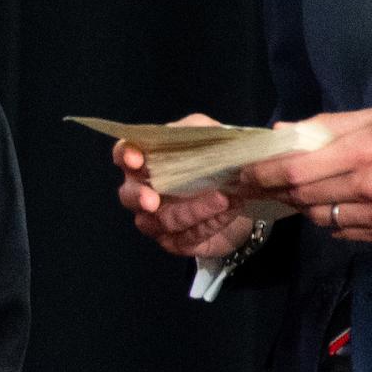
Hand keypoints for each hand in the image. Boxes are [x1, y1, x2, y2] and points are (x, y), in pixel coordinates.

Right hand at [114, 114, 258, 262]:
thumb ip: (196, 130)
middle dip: (140, 196)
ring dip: (192, 210)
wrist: (247, 196)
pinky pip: (185, 238)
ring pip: (160, 221)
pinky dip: (208, 224)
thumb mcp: (212, 136)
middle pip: (128, 196)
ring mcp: (157, 220)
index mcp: (149, 160)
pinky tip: (228, 212)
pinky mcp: (176, 242)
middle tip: (153, 201)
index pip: (124, 154)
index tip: (136, 160)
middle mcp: (145, 191)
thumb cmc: (220, 162)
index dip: (125, 156)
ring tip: (223, 199)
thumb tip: (188, 132)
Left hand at [228, 107, 371, 246]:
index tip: (246, 172)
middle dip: (278, 189)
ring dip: (306, 204)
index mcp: (365, 150)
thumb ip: (327, 126)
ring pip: (320, 217)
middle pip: (302, 196)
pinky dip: (333, 219)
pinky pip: (343, 231)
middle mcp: (371, 186)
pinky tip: (340, 203)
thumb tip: (282, 132)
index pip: (296, 169)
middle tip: (262, 183)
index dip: (264, 173)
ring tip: (307, 189)